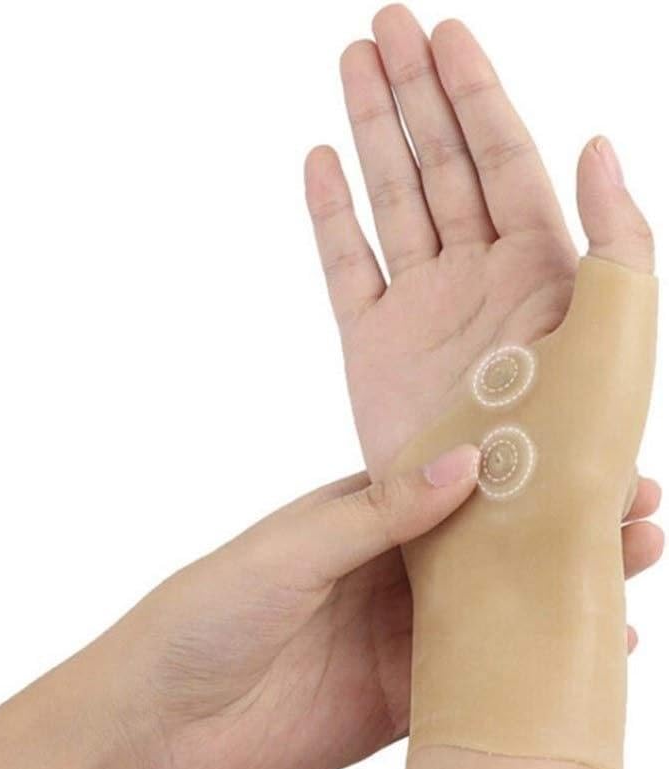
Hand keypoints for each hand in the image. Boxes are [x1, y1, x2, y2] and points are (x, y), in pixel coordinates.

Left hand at [103, 449, 657, 768]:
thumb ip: (379, 511)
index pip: (457, 485)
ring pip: (498, 611)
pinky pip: (480, 682)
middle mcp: (391, 572)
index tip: (585, 453)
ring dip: (560, 593)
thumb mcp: (292, 546)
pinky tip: (592, 656)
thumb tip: (468, 463)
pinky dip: (534, 670)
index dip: (518, 470)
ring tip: (632, 568)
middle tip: (634, 510)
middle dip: (559, 528)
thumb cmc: (208, 612)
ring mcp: (402, 637)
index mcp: (363, 519)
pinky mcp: (404, 701)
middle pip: (491, 546)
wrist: (161, 723)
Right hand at [304, 6, 654, 477]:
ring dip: (373, 131)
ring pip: (394, 199)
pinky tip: (321, 162)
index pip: (505, 158)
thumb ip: (616, 235)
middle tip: (387, 23)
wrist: (501, 541)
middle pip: (444, 162)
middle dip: (416, 91)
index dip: (476, 93)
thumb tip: (594, 143)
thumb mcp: (622, 331)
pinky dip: (334, 215)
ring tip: (353, 63)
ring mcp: (423, 312)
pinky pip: (348, 265)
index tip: (446, 34)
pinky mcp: (373, 349)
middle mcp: (481, 281)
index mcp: (543, 271)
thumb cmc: (574, 449)